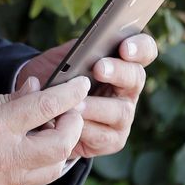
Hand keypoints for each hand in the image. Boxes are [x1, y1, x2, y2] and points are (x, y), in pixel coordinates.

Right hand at [0, 76, 88, 184]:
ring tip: (53, 133)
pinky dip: (34, 165)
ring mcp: (2, 183)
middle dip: (73, 126)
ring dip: (59, 150)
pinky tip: (25, 152)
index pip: (46, 107)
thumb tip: (33, 91)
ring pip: (51, 170)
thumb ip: (3, 98)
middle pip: (61, 146)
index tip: (81, 85)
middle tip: (71, 113)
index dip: (69, 94)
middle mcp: (4, 158)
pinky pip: (27, 183)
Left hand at [16, 33, 156, 160]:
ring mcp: (123, 115)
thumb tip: (84, 44)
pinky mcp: (113, 140)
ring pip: (120, 111)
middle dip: (118, 72)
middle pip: (136, 77)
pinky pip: (103, 136)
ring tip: (76, 103)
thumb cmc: (58, 79)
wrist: (40, 111)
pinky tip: (69, 123)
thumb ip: (77, 50)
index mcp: (122, 62)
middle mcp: (128, 89)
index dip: (140, 47)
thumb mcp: (64, 58)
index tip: (125, 47)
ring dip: (97, 106)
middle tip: (99, 69)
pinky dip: (85, 129)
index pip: (144, 50)